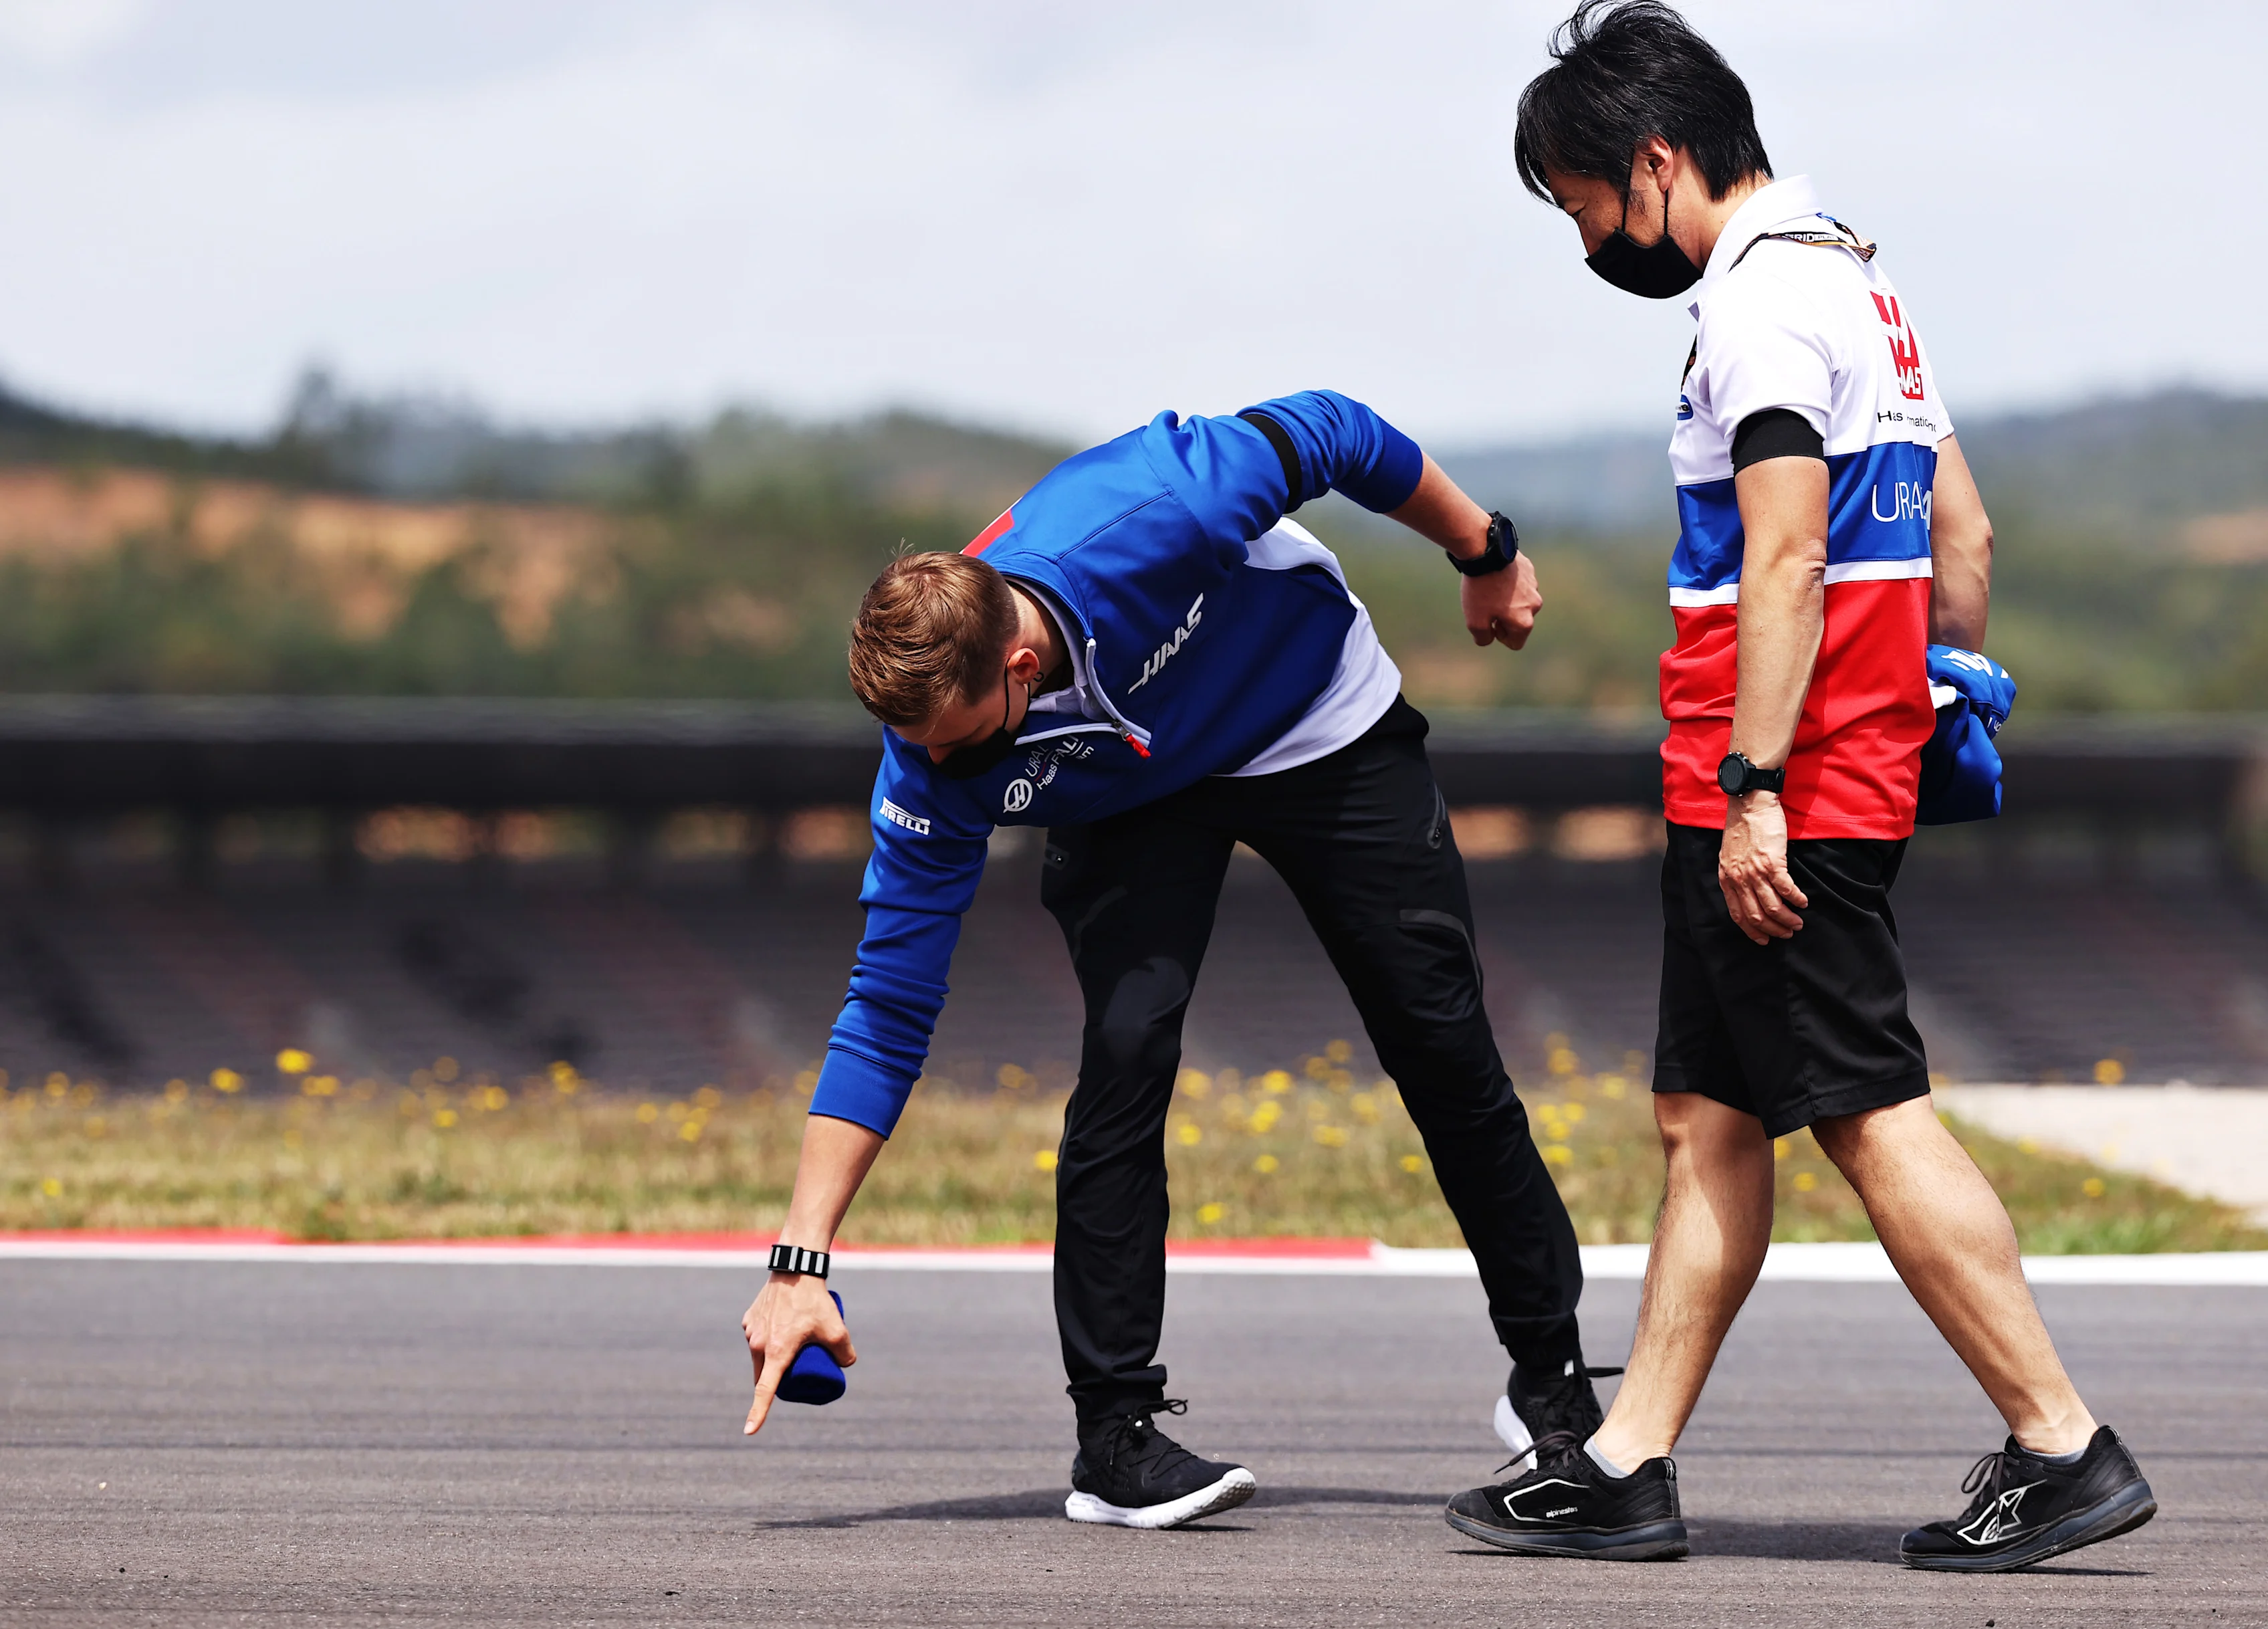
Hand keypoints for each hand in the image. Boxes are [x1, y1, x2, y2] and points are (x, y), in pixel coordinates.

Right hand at [740, 1271, 854, 1436]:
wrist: (796, 1268)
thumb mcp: (837, 1329)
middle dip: (778, 1379)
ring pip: (760, 1355)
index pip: (764, 1391)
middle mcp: (758, 1345)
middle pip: (765, 1374)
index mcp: (776, 1353)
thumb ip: (845, 1352)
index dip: (758, 1413)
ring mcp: (751, 1332)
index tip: (749, 1432)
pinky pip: (757, 1337)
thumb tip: (846, 1365)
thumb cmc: (815, 1300)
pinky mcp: (748, 1319)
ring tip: (794, 1338)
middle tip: (799, 1367)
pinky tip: (781, 1325)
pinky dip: (767, 1338)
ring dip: (773, 1356)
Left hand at [1461, 552, 1541, 648]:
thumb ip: (1483, 638)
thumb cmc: (1480, 590)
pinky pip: (1520, 584)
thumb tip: (1489, 638)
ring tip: (1490, 589)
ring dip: (1508, 600)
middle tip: (1487, 605)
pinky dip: (1509, 584)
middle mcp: (1535, 605)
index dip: (1500, 637)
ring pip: (1520, 602)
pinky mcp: (1529, 570)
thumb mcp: (1474, 622)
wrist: (1485, 553)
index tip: (1489, 623)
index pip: (1516, 643)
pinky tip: (1495, 576)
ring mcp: (1534, 586)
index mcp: (1524, 622)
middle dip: (1505, 618)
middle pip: (1520, 621)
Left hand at [1718, 792, 1807, 944]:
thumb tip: (1748, 893)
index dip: (1752, 930)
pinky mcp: (1772, 862)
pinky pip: (1786, 889)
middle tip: (1787, 934)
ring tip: (1797, 923)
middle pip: (1756, 915)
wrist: (1749, 803)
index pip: (1737, 914)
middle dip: (1773, 929)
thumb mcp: (1730, 855)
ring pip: (1772, 906)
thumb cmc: (1742, 827)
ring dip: (1787, 919)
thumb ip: (1736, 875)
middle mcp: (1738, 879)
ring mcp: (1754, 872)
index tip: (1764, 940)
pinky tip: (1803, 903)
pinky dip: (1796, 899)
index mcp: (1726, 878)